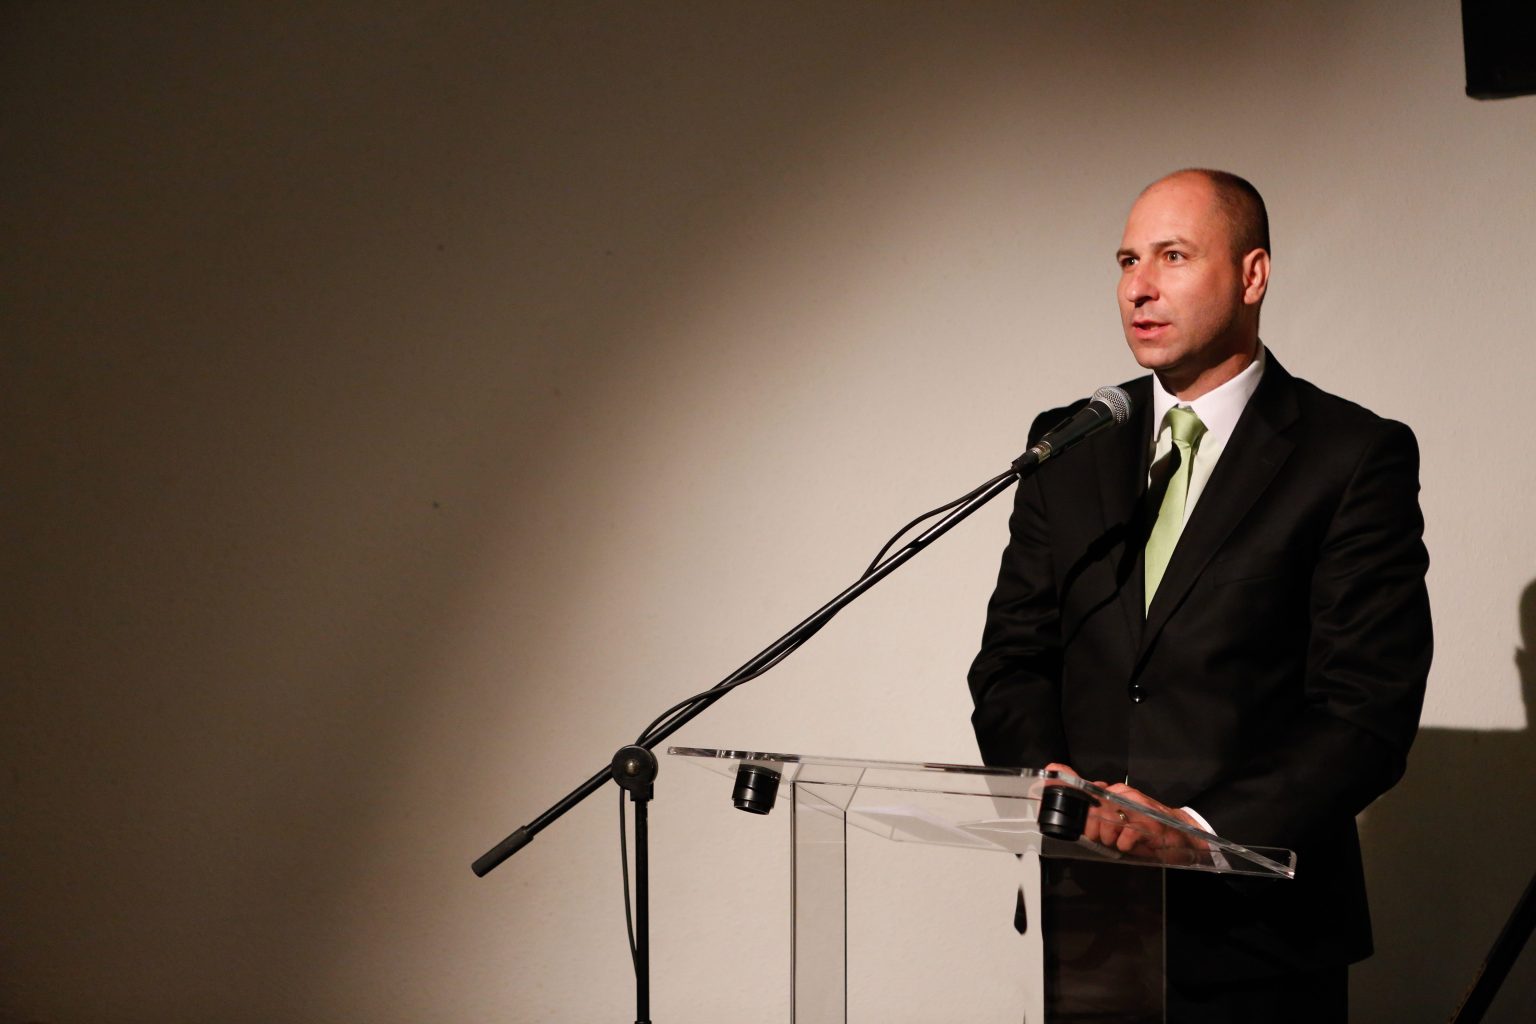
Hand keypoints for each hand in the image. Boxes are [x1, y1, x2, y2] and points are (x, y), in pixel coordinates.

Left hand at [1045, 764, 1210, 862]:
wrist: (1180, 834)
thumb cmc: (1145, 827)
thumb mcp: (1117, 818)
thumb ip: (1094, 813)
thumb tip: (1069, 811)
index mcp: (1115, 793)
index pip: (1084, 785)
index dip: (1062, 781)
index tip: (1043, 781)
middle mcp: (1124, 795)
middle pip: (1092, 812)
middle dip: (1094, 830)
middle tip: (1107, 836)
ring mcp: (1138, 808)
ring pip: (1107, 825)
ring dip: (1110, 839)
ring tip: (1122, 840)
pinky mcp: (1150, 824)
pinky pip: (1124, 838)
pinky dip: (1124, 845)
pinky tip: (1130, 845)